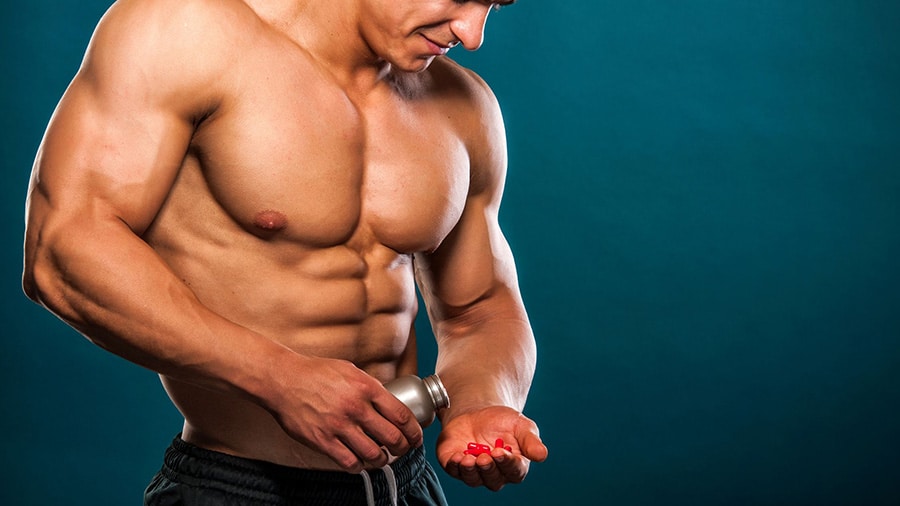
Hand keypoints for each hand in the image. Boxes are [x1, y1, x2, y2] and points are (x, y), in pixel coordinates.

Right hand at [263, 355, 423, 471]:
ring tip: (381, 457)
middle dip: (402, 448)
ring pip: (373, 454)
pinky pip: (349, 463)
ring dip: (382, 460)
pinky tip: (359, 462)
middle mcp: (356, 407)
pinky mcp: (322, 440)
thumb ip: (371, 387)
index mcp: (366, 387)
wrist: (283, 379)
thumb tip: (389, 403)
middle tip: (402, 449)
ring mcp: (339, 426)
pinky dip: (359, 466)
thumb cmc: (316, 373)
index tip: (416, 437)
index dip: (414, 431)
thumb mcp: (351, 370)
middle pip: (392, 437)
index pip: (401, 414)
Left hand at [436, 406, 547, 490]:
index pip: (514, 471)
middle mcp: (494, 473)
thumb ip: (531, 441)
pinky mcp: (454, 464)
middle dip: (488, 469)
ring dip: (470, 471)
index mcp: (514, 466)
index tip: (500, 452)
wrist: (478, 412)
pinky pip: (454, 471)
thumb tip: (541, 455)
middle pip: (493, 479)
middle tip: (485, 456)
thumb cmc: (504, 422)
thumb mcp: (522, 426)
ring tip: (469, 459)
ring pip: (473, 479)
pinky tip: (456, 457)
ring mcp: (473, 471)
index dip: (507, 463)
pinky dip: (454, 466)